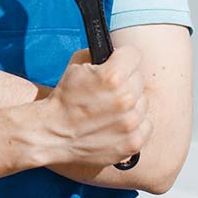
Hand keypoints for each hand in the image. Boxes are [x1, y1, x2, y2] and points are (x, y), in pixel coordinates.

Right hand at [41, 47, 150, 167]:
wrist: (52, 134)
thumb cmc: (64, 100)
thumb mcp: (77, 66)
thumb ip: (100, 55)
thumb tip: (116, 54)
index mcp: (112, 76)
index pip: (134, 54)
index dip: (122, 58)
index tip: (117, 63)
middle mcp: (124, 99)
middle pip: (139, 79)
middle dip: (125, 81)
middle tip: (109, 90)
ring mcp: (130, 124)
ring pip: (143, 102)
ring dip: (130, 104)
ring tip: (111, 109)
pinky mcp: (132, 143)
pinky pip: (146, 126)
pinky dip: (134, 125)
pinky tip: (117, 124)